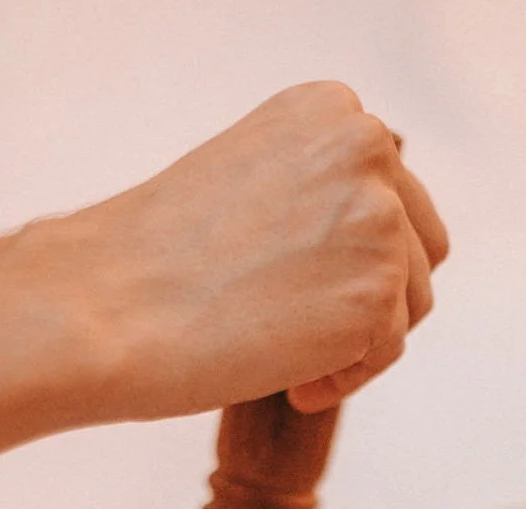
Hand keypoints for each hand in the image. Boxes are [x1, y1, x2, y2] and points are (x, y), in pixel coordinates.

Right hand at [41, 82, 448, 421]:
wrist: (103, 309)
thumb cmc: (158, 260)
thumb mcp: (254, 188)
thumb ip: (319, 195)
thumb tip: (376, 236)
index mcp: (331, 108)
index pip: (392, 192)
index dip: (352, 254)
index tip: (295, 283)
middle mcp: (367, 147)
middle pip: (422, 247)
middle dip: (375, 297)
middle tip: (301, 329)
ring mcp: (379, 219)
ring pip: (412, 304)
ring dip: (358, 341)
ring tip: (285, 354)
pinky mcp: (378, 294)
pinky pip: (387, 353)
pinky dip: (343, 379)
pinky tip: (290, 382)